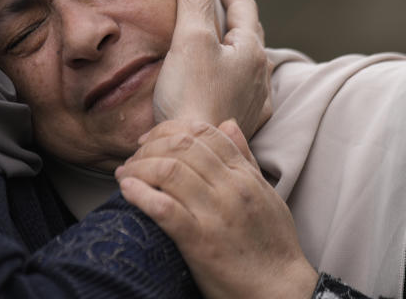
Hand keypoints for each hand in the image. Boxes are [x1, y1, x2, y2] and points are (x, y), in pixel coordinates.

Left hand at [116, 119, 317, 298]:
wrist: (281, 290)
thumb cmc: (273, 244)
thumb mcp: (265, 193)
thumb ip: (244, 158)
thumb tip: (228, 123)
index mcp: (244, 175)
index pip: (203, 132)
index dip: (169, 129)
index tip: (149, 140)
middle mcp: (230, 188)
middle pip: (181, 146)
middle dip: (149, 146)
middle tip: (133, 157)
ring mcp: (215, 214)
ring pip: (169, 171)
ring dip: (139, 167)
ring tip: (125, 174)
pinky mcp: (200, 242)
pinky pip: (164, 209)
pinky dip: (141, 195)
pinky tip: (127, 190)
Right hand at [152, 0, 271, 137]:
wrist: (196, 154)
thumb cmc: (192, 96)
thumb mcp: (191, 39)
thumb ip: (195, 0)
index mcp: (251, 50)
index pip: (243, 4)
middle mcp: (260, 76)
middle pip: (249, 32)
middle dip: (233, 9)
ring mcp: (254, 102)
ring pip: (248, 61)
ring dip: (234, 42)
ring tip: (218, 33)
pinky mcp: (242, 123)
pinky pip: (242, 87)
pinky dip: (231, 71)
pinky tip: (224, 78)